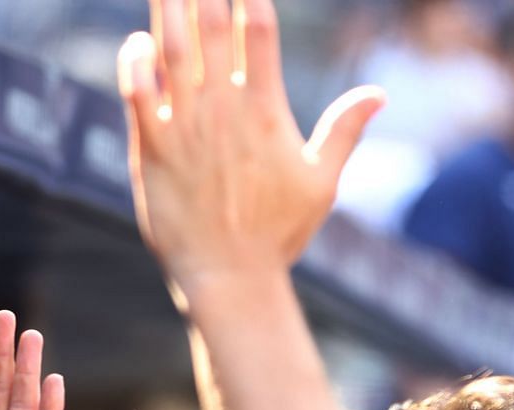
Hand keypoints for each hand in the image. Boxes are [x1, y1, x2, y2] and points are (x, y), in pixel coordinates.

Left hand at [118, 0, 384, 298]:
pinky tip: (136, 41)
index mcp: (265, 110)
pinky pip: (137, 97)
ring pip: (171, 54)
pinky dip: (134, 66)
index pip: (259, 31)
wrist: (228, 278)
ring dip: (168, 12)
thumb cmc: (277, 234)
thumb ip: (344, 130)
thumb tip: (379, 93)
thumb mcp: (321, 181)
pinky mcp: (149, 152)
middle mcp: (222, 111)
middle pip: (210, 30)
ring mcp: (183, 129)